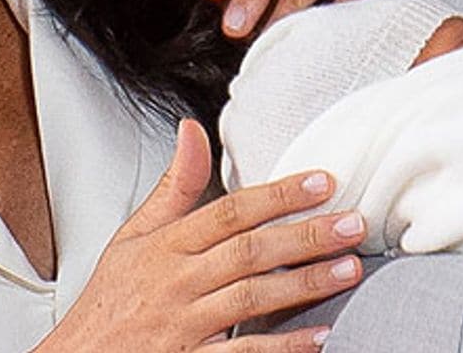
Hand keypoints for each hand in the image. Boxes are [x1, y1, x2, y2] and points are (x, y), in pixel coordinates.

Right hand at [42, 120, 365, 351]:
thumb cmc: (108, 304)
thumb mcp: (131, 238)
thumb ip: (173, 188)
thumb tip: (192, 130)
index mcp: (166, 247)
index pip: (229, 211)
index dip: (278, 194)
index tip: (321, 181)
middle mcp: (177, 283)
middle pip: (249, 251)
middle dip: (305, 235)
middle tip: (353, 223)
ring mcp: (184, 326)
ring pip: (251, 298)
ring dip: (304, 284)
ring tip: (348, 270)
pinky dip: (283, 346)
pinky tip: (319, 335)